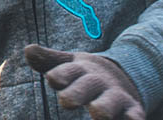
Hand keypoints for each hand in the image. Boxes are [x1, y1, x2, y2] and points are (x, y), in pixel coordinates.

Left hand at [24, 44, 144, 119]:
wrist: (121, 76)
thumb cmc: (84, 75)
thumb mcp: (68, 65)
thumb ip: (48, 60)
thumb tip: (27, 50)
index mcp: (80, 70)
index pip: (69, 70)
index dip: (61, 74)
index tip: (51, 78)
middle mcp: (98, 81)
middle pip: (88, 85)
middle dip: (77, 92)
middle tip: (65, 101)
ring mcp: (116, 96)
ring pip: (110, 103)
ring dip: (104, 108)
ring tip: (97, 114)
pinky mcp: (133, 110)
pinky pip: (135, 116)